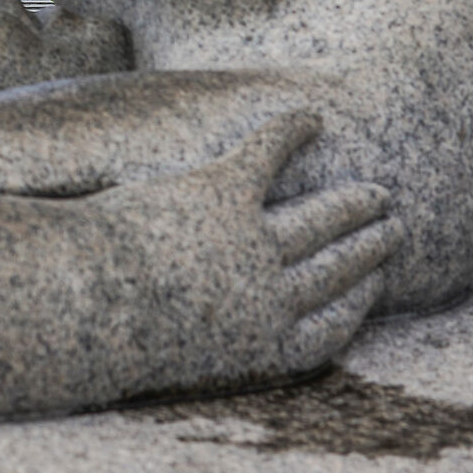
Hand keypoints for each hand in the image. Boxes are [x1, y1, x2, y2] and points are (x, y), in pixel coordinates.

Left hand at [118, 112, 400, 386]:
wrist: (79, 303)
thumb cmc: (105, 336)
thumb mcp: (167, 354)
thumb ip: (195, 341)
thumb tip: (184, 331)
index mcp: (261, 350)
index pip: (328, 334)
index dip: (355, 307)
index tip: (370, 288)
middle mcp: (272, 301)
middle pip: (337, 273)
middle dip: (369, 251)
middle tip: (393, 230)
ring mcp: (254, 246)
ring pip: (321, 221)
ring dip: (352, 205)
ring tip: (376, 192)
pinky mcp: (223, 192)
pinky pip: (268, 154)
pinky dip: (290, 132)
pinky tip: (309, 117)